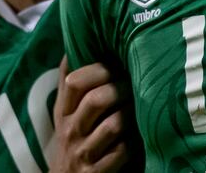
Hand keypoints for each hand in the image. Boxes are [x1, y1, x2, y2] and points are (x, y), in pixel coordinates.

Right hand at [51, 57, 132, 172]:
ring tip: (142, 107)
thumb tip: (73, 45)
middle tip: (136, 83)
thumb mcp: (66, 114)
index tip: (115, 63)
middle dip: (121, 88)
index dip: (97, 68)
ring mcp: (83, 152)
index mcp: (63, 112)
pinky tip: (141, 135)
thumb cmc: (74, 140)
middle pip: (96, 99)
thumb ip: (72, 86)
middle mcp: (71, 130)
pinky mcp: (96, 172)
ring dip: (131, 114)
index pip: (73, 81)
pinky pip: (122, 151)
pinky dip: (135, 141)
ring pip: (113, 124)